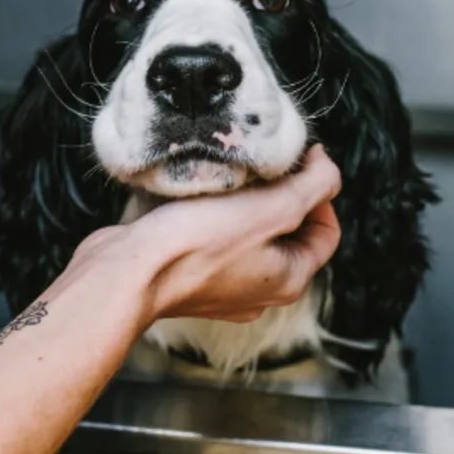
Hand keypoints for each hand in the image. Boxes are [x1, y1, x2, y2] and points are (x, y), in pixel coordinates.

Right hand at [65, 146, 342, 329]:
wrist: (127, 273)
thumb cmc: (198, 243)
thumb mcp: (273, 207)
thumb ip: (313, 185)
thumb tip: (326, 165)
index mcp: (289, 279)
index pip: (326, 232)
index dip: (320, 191)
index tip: (299, 161)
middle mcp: (260, 291)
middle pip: (287, 233)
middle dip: (280, 196)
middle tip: (261, 168)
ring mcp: (223, 289)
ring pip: (249, 234)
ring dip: (244, 203)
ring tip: (229, 177)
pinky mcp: (189, 278)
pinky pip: (213, 240)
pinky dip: (212, 216)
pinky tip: (197, 197)